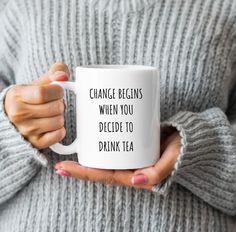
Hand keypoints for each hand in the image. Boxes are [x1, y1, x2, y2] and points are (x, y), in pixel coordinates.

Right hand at [4, 62, 68, 148]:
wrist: (15, 118)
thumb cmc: (29, 99)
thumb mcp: (38, 83)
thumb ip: (53, 73)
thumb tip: (63, 76)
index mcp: (17, 96)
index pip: (43, 93)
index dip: (57, 91)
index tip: (57, 91)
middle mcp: (18, 115)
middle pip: (55, 108)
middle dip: (60, 103)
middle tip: (54, 103)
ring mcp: (26, 130)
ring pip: (59, 122)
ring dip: (60, 116)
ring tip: (52, 114)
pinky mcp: (36, 142)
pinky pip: (59, 135)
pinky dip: (60, 129)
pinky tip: (52, 125)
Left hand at [54, 129, 180, 189]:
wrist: (186, 138)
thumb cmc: (179, 151)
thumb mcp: (171, 161)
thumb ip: (157, 172)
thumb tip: (137, 180)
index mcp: (134, 175)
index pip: (105, 176)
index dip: (84, 174)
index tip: (63, 168)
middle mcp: (128, 166)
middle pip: (100, 167)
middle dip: (79, 167)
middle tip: (60, 161)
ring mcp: (127, 154)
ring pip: (104, 155)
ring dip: (88, 152)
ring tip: (69, 147)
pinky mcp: (129, 142)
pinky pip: (111, 144)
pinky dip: (100, 140)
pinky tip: (90, 132)